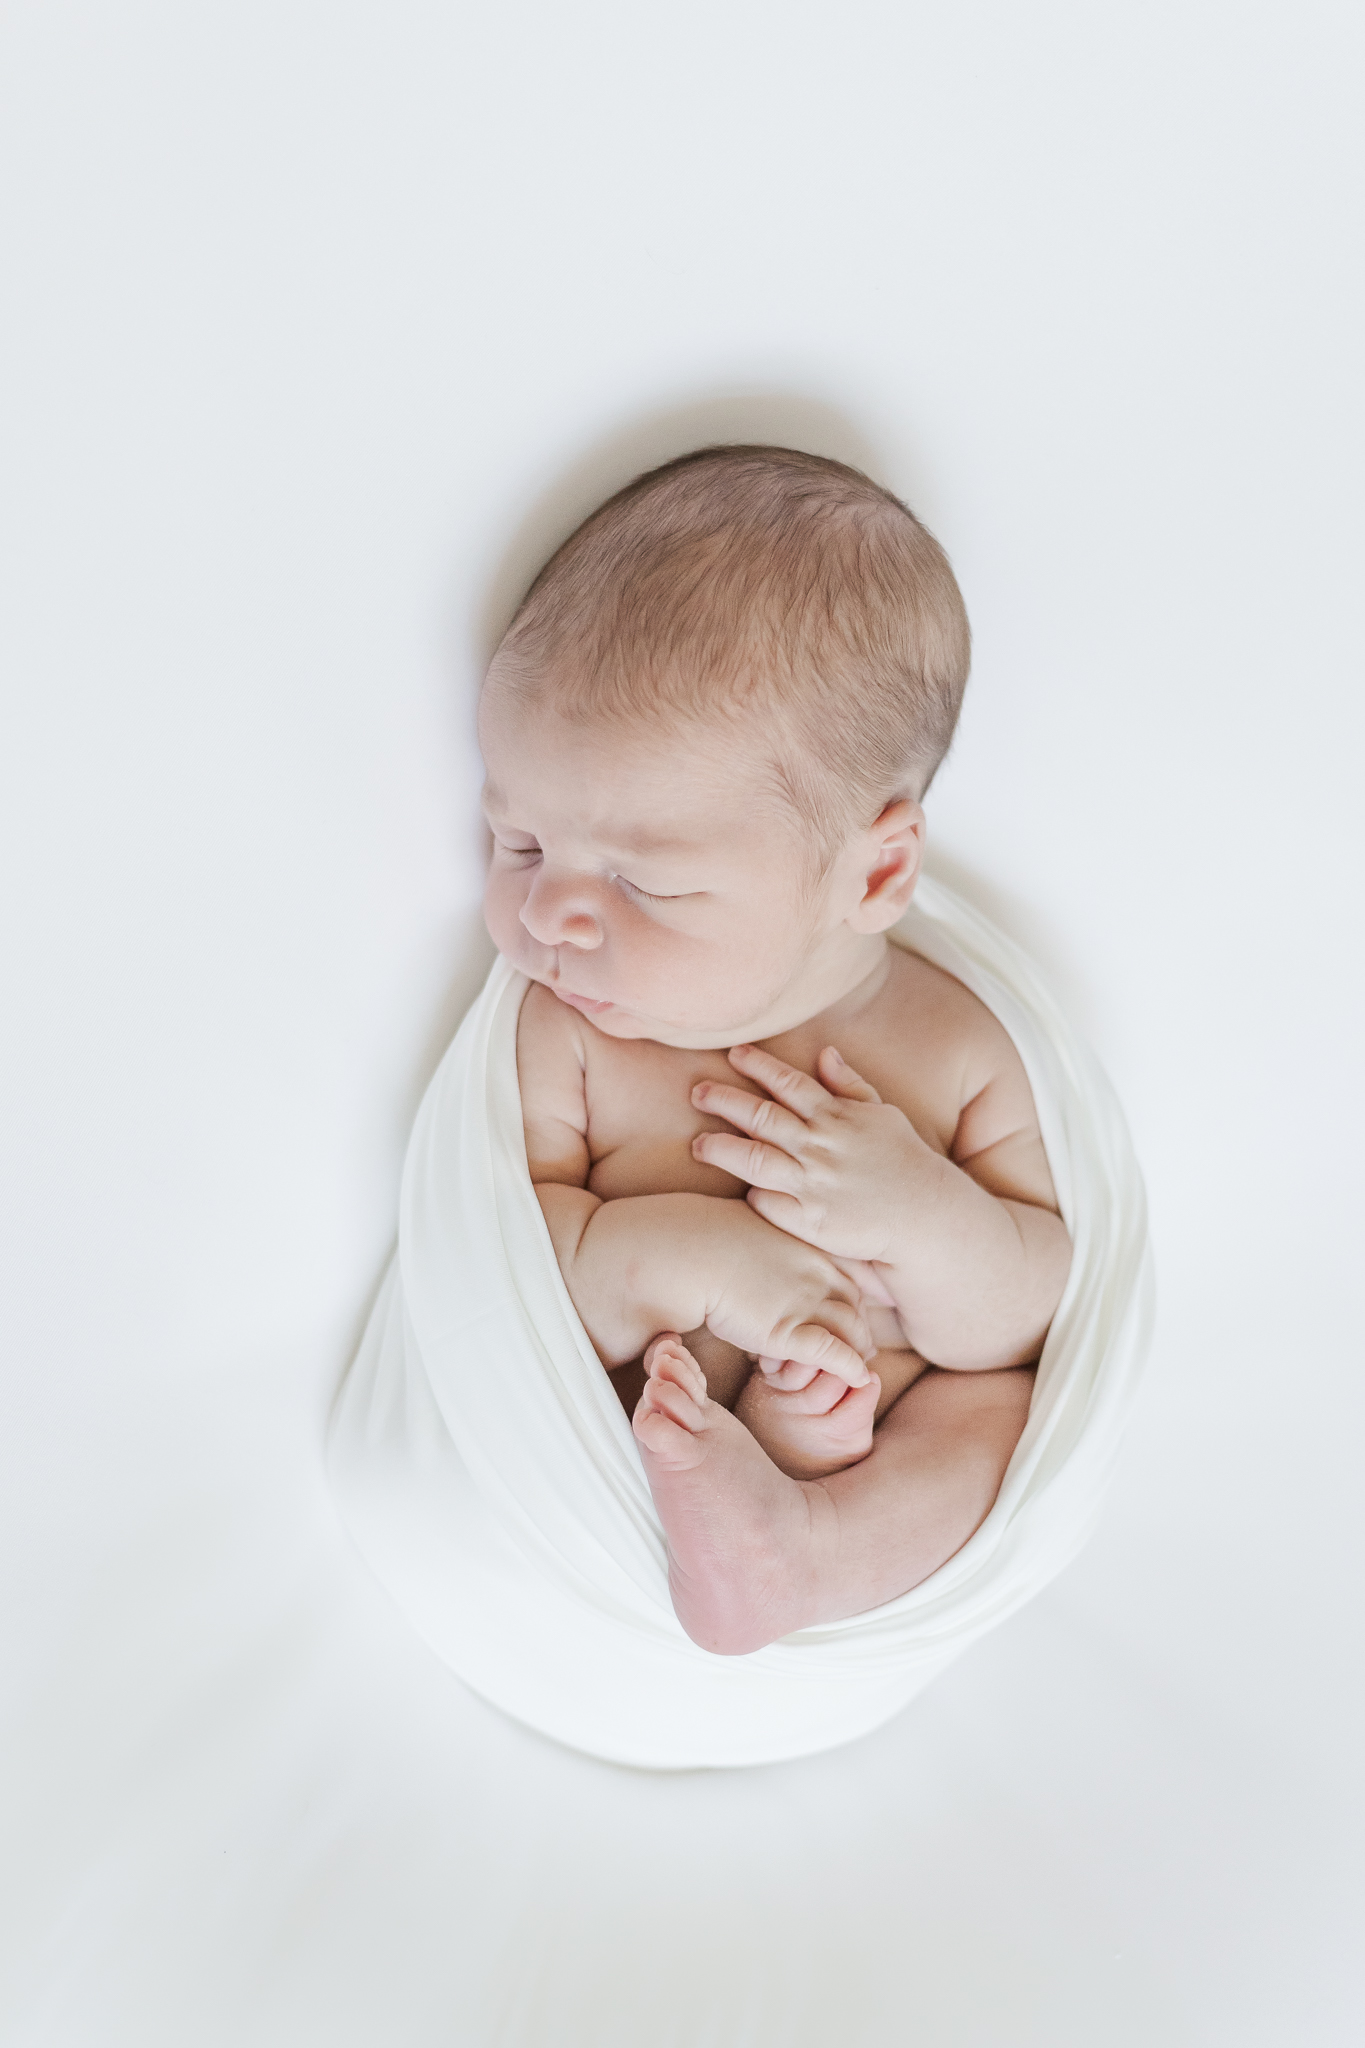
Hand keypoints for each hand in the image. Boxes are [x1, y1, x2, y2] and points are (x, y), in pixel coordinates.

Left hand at [691, 1042, 929, 1264]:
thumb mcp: (883, 1114)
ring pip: (754, 1159)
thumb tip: (825, 1052)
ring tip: (697, 1145)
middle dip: (724, 1100)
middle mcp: (820, 1146)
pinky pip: (768, 1203)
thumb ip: (850, 1085)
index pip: (788, 1083)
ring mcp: (813, 1184)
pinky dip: (752, 1194)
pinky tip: (740, 1188)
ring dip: (721, 1148)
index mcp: (836, 1117)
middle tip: (696, 1091)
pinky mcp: (810, 1221)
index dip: (758, 1065)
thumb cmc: (904, 1162)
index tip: (733, 1054)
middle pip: (761, 1116)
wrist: (926, 1215)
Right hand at [700, 1198, 875, 1387]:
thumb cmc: (706, 1240)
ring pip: (851, 1332)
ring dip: (852, 1353)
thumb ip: (771, 1244)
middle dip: (860, 1333)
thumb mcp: (753, 1230)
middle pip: (856, 1308)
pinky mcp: (789, 1331)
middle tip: (857, 1353)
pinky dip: (850, 1367)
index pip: (850, 1280)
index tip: (849, 1321)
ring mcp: (806, 1302)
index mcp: (810, 1248)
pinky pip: (834, 1353)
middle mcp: (817, 1273)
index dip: (851, 1305)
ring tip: (844, 1371)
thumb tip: (761, 1250)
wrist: (688, 1253)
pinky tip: (856, 1378)